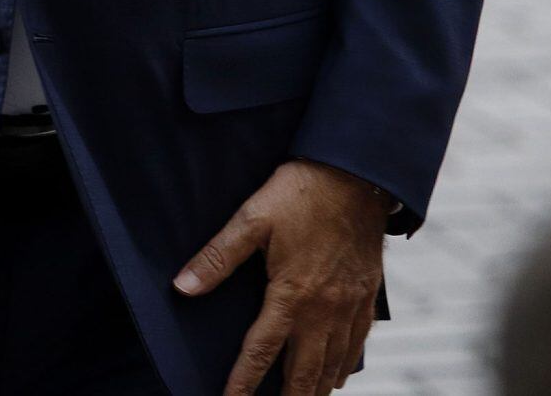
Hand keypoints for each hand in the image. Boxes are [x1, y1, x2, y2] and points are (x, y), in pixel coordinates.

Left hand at [176, 160, 390, 395]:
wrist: (356, 175)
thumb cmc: (301, 194)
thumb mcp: (253, 218)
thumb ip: (218, 257)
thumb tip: (183, 286)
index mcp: (292, 294)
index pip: (262, 352)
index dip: (243, 383)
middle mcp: (324, 310)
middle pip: (304, 372)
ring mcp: (349, 306)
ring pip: (333, 365)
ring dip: (316, 389)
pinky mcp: (367, 296)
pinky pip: (358, 345)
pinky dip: (344, 367)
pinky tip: (336, 376)